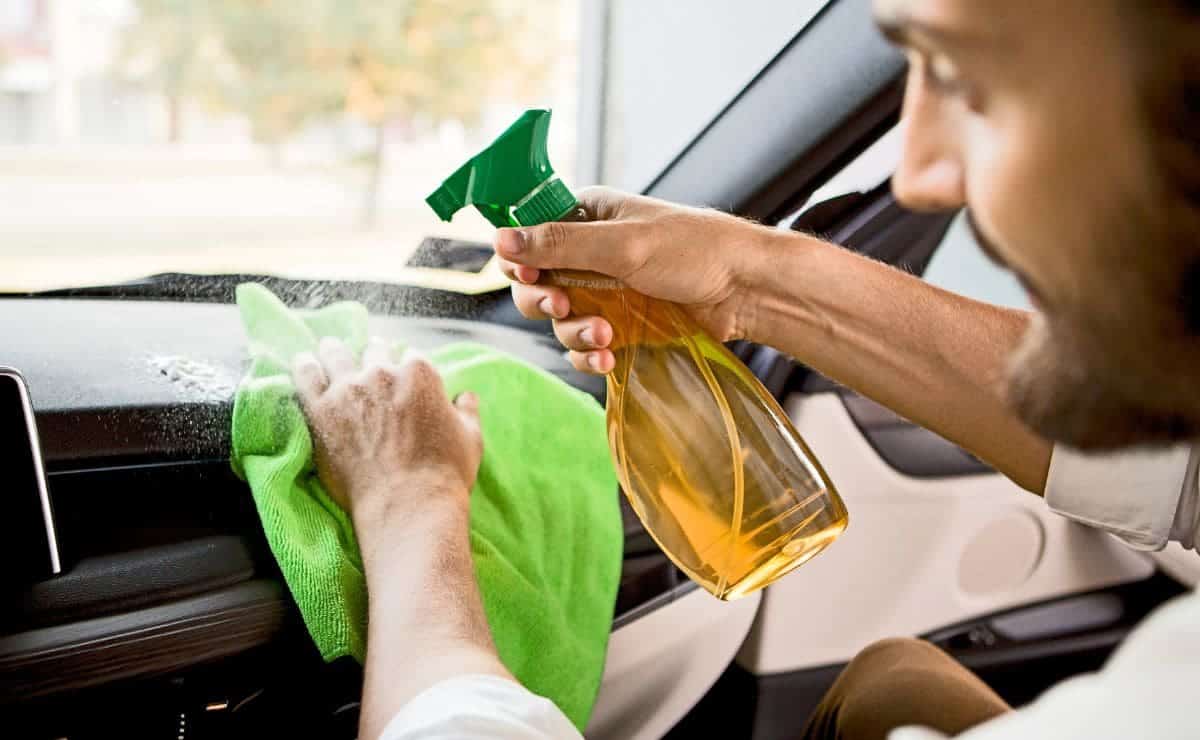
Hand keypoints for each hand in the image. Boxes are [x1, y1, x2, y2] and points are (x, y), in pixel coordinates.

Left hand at [291, 336, 482, 520]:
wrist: (407, 504)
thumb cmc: (444, 473)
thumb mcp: (470, 438)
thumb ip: (467, 411)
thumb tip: (465, 396)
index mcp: (420, 373)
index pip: (411, 357)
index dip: (407, 368)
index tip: (403, 379)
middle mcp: (383, 372)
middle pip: (373, 351)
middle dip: (372, 358)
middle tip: (368, 367)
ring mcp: (348, 389)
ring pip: (336, 353)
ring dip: (335, 352)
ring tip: (329, 352)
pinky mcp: (320, 410)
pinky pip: (305, 375)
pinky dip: (304, 366)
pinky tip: (304, 363)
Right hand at [496, 187, 770, 373]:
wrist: (746, 291)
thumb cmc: (694, 250)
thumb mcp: (622, 245)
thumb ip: (559, 244)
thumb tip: (499, 239)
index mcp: (585, 217)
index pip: (528, 235)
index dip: (519, 258)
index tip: (527, 274)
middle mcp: (588, 253)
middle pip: (533, 282)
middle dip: (543, 299)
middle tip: (562, 305)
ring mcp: (604, 292)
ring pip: (558, 319)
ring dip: (573, 332)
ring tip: (605, 338)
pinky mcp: (620, 326)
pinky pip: (584, 346)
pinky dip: (588, 355)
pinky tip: (607, 359)